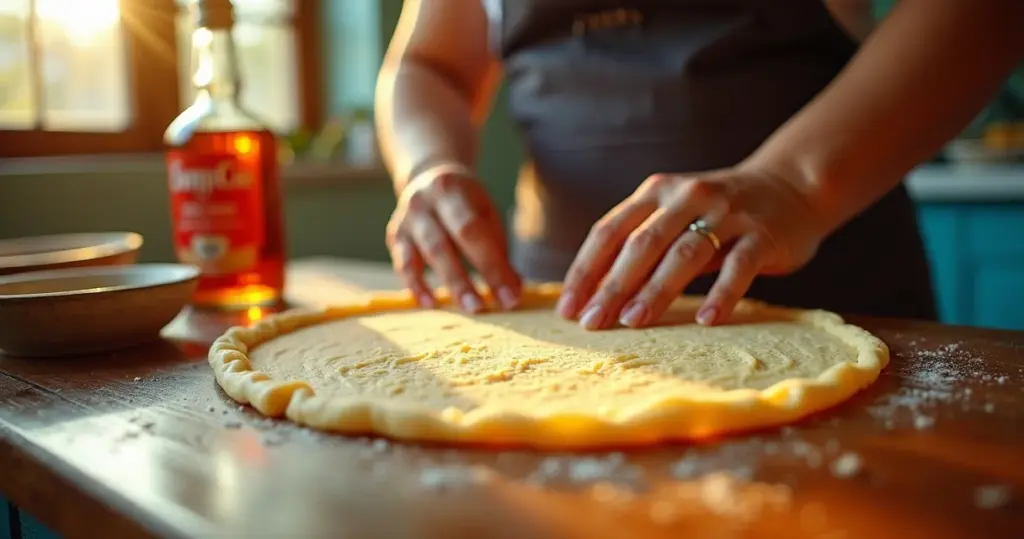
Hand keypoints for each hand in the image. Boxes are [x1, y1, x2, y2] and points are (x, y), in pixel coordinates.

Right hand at [386, 168, 520, 311]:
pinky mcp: (395, 237)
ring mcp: (406, 220)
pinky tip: (430, 302)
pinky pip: (404, 264)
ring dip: (448, 283)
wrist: (427, 178)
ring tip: (468, 307)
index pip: (472, 230)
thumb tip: (512, 288)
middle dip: (464, 279)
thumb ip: (497, 248)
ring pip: (425, 255)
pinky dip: (416, 285)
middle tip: (482, 307)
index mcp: (451, 190)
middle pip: (443, 243)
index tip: (509, 295)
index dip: (491, 265)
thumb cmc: (465, 203)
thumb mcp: (484, 212)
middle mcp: (423, 203)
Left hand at [556, 164, 827, 328]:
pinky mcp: (762, 235)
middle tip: (592, 322)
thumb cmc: (717, 213)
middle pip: (641, 244)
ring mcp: (727, 214)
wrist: (792, 186)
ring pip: (684, 254)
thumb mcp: (673, 215)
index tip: (568, 308)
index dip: (586, 270)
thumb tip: (590, 294)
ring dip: (655, 290)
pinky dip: (721, 294)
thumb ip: (638, 243)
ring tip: (633, 322)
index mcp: (656, 191)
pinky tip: (706, 320)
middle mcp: (687, 196)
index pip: (609, 231)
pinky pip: (738, 267)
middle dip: (612, 285)